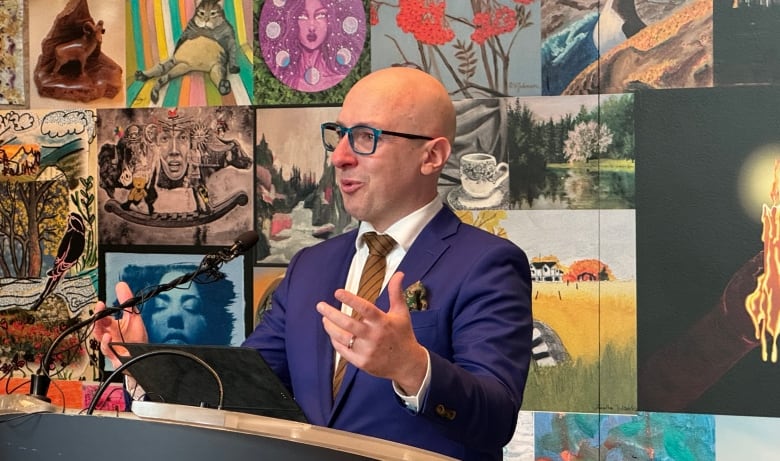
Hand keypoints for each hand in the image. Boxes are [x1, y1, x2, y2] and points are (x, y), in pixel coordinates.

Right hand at [93, 281, 147, 368]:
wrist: (144, 357)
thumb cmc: (137, 339)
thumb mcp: (133, 317)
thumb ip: (127, 301)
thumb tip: (121, 284)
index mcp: (112, 327)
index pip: (102, 317)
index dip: (100, 310)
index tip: (101, 303)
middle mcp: (109, 336)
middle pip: (97, 327)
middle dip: (97, 318)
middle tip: (99, 308)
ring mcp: (110, 346)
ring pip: (99, 339)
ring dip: (99, 331)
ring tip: (101, 321)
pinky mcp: (114, 356)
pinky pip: (107, 351)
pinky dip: (106, 344)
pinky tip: (108, 338)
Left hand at [317, 272, 427, 394]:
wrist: (407, 364)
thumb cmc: (403, 335)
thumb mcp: (401, 313)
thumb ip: (396, 292)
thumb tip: (399, 273)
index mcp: (383, 322)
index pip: (365, 308)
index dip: (350, 299)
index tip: (337, 292)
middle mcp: (374, 336)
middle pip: (348, 324)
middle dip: (331, 314)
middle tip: (320, 305)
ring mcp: (367, 350)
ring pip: (342, 338)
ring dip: (330, 327)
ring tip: (324, 319)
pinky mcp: (362, 362)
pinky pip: (343, 351)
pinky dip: (336, 341)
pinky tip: (332, 333)